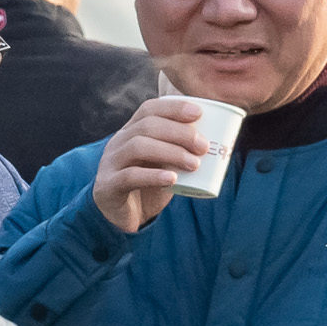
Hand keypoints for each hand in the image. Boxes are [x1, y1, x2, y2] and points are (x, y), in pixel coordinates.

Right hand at [91, 96, 209, 233]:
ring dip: (171, 152)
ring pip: (138, 147)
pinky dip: (153, 176)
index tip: (199, 113)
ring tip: (194, 164)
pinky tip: (172, 178)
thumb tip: (218, 141)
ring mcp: (110, 163)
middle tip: (204, 146)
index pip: (149, 109)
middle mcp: (118, 142)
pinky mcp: (108, 186)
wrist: (122, 218)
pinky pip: (129, 176)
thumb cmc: (149, 186)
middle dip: (179, 133)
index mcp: (131, 132)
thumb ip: (181, 151)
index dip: (173, 107)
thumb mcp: (165, 164)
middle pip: (147, 126)